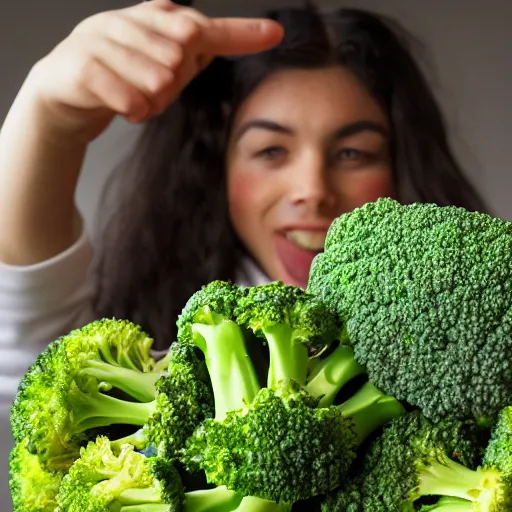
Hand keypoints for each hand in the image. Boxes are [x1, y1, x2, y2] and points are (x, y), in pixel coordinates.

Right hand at [25, 0, 282, 140]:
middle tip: (147, 88)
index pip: (204, 27)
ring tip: (132, 95)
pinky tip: (122, 107)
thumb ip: (187, 59)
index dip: (241, 32)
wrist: (66, 93)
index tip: (274, 33)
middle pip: (183, 62)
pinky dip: (132, 112)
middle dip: (170, 88)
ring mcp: (104, 36)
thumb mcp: (159, 69)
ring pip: (157, 82)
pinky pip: (130, 99)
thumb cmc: (120, 78)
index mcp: (152, 18)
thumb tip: (206, 46)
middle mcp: (130, 19)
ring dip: (150, 102)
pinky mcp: (85, 64)